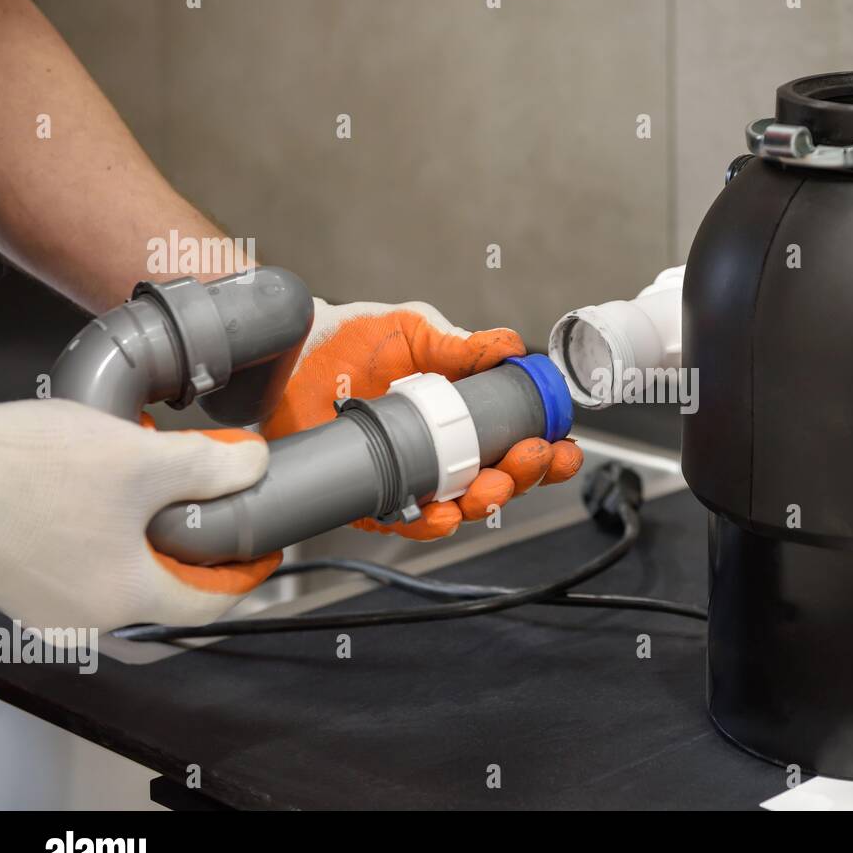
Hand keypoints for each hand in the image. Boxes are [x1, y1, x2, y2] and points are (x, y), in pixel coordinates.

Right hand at [0, 399, 279, 632]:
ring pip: (119, 571)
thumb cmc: (21, 473)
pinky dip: (103, 530)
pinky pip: (78, 560)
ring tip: (153, 479)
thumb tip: (253, 465)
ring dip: (145, 531)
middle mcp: (83, 615)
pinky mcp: (15, 577)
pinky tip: (96, 484)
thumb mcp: (139, 459)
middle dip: (195, 545)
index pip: (209, 604)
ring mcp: (43, 602)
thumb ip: (209, 467)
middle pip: (164, 588)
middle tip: (213, 502)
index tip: (263, 552)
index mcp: (123, 598)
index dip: (246, 575)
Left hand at [260, 299, 582, 539]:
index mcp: (464, 414)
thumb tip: (509, 348)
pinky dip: (431, 521)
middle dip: (524, 476)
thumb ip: (460, 344)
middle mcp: (444, 451)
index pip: (516, 440)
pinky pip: (409, 521)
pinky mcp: (374, 497)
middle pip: (500, 480)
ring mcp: (412, 477)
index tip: (563, 444)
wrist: (290, 354)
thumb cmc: (352, 340)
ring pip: (462, 506)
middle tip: (531, 458)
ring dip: (486, 501)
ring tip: (493, 485)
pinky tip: (445, 512)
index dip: (546, 449)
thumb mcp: (414, 331)